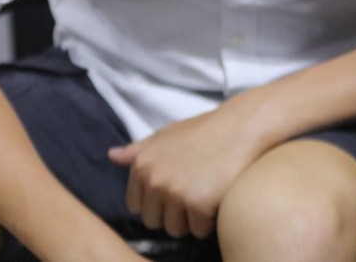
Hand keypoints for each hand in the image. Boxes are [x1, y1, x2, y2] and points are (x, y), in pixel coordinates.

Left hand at [107, 102, 265, 239]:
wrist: (243, 125)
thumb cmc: (206, 130)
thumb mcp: (168, 134)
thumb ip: (139, 149)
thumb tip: (112, 155)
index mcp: (143, 164)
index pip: (136, 206)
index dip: (157, 201)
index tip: (176, 189)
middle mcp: (154, 179)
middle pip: (154, 221)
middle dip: (173, 213)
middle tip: (194, 192)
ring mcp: (175, 192)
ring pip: (175, 229)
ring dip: (191, 219)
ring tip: (206, 194)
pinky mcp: (198, 202)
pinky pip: (199, 230)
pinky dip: (210, 220)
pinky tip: (217, 198)